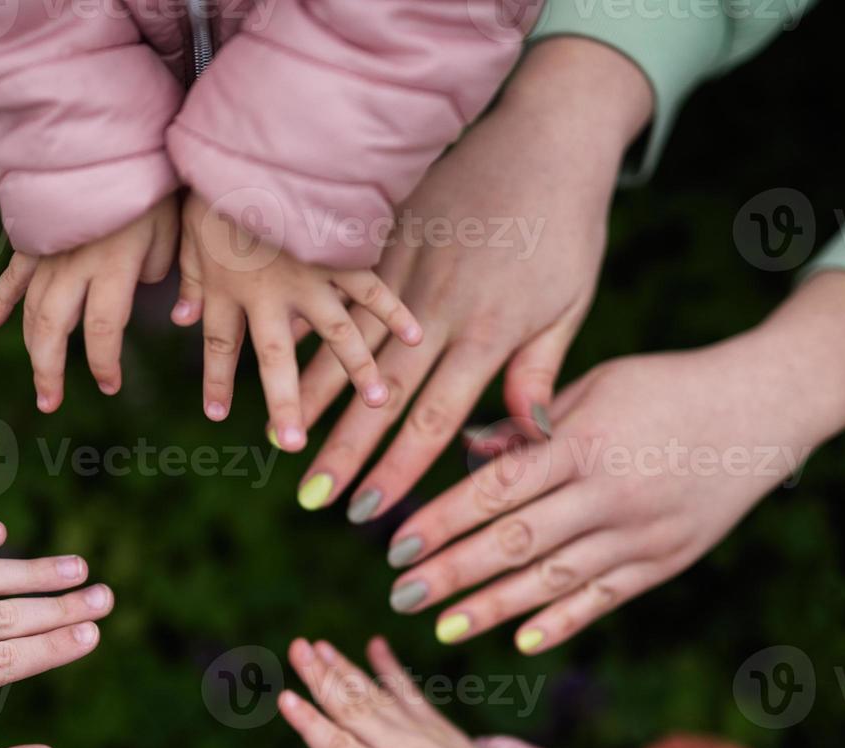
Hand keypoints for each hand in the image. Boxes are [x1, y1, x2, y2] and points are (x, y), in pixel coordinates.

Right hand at [0, 195, 179, 410]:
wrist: (111, 141)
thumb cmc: (152, 186)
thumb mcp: (172, 229)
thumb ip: (163, 268)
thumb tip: (148, 292)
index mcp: (112, 267)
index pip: (103, 329)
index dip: (103, 362)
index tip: (109, 385)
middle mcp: (75, 265)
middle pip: (52, 328)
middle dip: (50, 370)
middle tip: (51, 403)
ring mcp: (51, 252)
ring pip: (31, 309)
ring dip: (31, 348)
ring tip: (37, 382)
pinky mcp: (37, 238)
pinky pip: (14, 273)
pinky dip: (0, 299)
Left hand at [173, 191, 420, 451]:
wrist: (249, 150)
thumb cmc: (214, 185)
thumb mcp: (188, 231)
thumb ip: (189, 277)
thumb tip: (177, 318)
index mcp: (228, 290)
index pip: (219, 349)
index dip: (217, 384)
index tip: (218, 417)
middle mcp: (270, 296)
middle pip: (277, 361)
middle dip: (285, 404)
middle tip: (294, 443)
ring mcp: (309, 278)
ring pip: (336, 334)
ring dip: (357, 370)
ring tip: (378, 403)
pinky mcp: (340, 253)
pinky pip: (372, 287)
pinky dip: (395, 310)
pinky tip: (416, 336)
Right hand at [277, 638, 516, 747]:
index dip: (310, 724)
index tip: (285, 698)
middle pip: (353, 710)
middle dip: (320, 677)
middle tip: (295, 647)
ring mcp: (423, 732)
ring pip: (374, 694)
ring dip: (343, 667)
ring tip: (315, 644)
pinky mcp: (438, 724)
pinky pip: (409, 690)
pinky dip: (390, 666)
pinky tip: (374, 643)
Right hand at [292, 38, 653, 519]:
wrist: (544, 139)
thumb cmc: (566, 231)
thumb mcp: (568, 305)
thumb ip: (538, 373)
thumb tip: (522, 438)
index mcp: (488, 334)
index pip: (436, 420)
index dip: (401, 470)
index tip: (369, 511)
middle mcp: (438, 310)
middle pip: (382, 395)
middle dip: (345, 451)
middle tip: (311, 497)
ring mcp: (406, 272)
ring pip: (348, 345)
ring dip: (312, 396)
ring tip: (278, 436)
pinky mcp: (387, 240)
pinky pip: (340, 292)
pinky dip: (309, 327)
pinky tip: (276, 354)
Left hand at [386, 272, 844, 652]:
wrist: (766, 408)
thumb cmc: (667, 386)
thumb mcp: (597, 385)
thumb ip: (532, 426)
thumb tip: (468, 455)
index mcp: (584, 443)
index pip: (496, 490)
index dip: (441, 521)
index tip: (395, 545)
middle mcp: (610, 493)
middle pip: (515, 542)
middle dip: (452, 573)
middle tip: (401, 596)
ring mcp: (641, 533)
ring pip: (554, 581)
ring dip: (493, 608)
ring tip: (444, 628)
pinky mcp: (666, 561)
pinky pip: (605, 598)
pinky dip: (562, 622)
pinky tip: (521, 641)